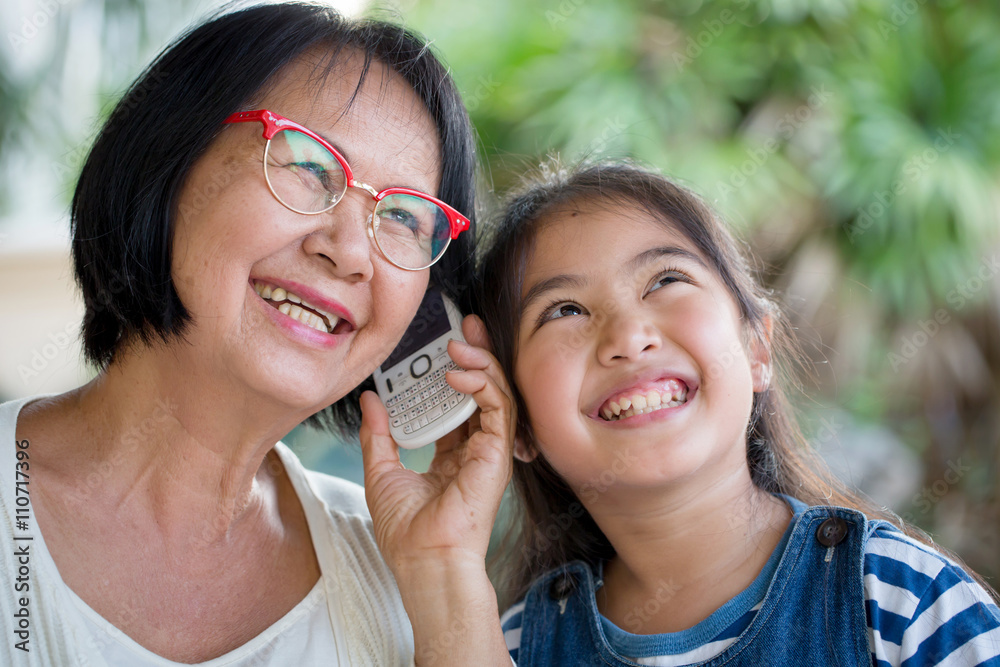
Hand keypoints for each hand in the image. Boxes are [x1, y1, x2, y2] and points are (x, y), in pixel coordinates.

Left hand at [360, 314, 514, 573]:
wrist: (423, 559)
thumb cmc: (406, 530)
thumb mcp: (380, 471)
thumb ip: (378, 434)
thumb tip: (370, 399)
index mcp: (453, 455)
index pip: (460, 402)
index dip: (455, 371)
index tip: (445, 344)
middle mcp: (476, 449)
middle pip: (484, 390)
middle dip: (478, 354)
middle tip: (463, 326)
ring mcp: (490, 451)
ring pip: (498, 393)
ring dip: (481, 362)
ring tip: (458, 344)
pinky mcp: (498, 454)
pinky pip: (499, 408)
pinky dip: (483, 385)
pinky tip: (459, 374)